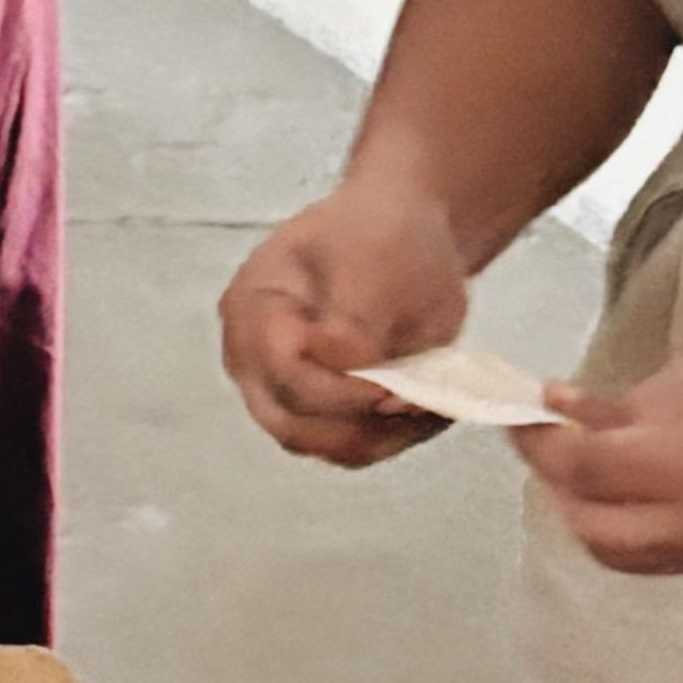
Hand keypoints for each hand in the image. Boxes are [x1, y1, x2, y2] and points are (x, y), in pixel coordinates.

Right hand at [217, 179, 473, 466]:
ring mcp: (278, 393)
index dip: (340, 386)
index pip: (283, 368)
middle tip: (419, 399)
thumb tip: (354, 366)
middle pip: (293, 422)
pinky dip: (390, 437)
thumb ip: (357, 314)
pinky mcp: (313, 417)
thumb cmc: (384, 233)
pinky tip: (424, 410)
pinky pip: (347, 449)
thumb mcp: (375, 255)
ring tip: (432, 403)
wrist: (403, 235)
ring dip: (382, 434)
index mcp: (252, 304)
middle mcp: (251, 358)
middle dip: (363, 419)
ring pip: (323, 445)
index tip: (393, 383)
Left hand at [516, 321, 682, 574]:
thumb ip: (627, 403)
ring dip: (588, 511)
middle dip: (558, 487)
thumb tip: (558, 411)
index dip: (541, 444)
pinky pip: (657, 554)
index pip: (587, 470)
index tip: (519, 414)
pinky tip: (629, 485)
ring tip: (586, 462)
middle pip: (591, 528)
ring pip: (620, 552)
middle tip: (549, 441)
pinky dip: (628, 524)